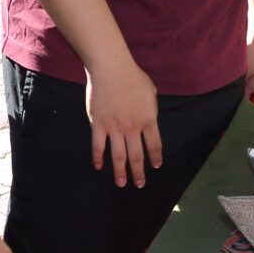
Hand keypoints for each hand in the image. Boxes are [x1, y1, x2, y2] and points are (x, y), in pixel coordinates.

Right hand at [86, 57, 162, 188]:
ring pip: (118, 156)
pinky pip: (98, 146)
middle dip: (139, 172)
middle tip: (140, 184)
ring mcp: (115, 128)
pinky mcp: (98, 125)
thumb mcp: (151, 91)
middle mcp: (132, 127)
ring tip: (121, 183)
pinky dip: (98, 158)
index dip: (155, 157)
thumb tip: (150, 112)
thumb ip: (151, 106)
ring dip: (120, 172)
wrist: (111, 68)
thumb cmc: (132, 76)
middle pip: (137, 156)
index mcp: (148, 119)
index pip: (154, 145)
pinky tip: (99, 166)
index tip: (156, 166)